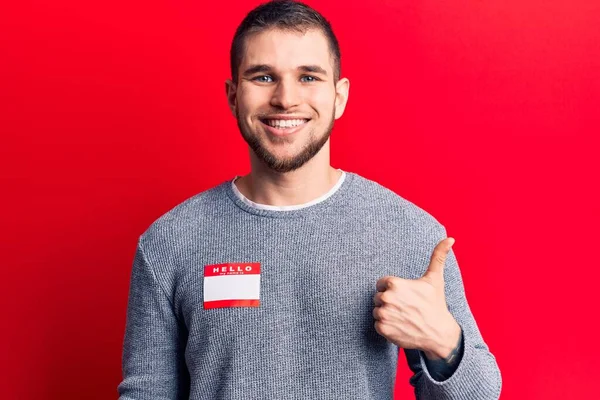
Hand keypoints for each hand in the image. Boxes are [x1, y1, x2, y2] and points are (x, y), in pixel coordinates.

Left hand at [373, 237, 460, 358]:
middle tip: (406, 307)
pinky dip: (387, 327)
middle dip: (390, 302)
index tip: (406, 296)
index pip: (382, 284)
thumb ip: (438, 256)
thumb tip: (450, 238)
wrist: (438, 333)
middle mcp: (387, 298)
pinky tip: (400, 326)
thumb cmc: (435, 304)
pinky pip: (377, 325)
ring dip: (387, 315)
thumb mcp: (435, 279)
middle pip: (378, 297)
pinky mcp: (383, 329)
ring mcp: (384, 314)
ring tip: (404, 317)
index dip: (393, 290)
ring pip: (377, 311)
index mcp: (394, 283)